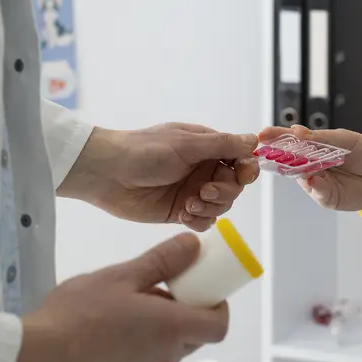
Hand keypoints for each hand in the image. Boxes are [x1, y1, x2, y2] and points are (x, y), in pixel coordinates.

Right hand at [0, 232, 228, 361]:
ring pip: (164, 353)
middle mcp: (162, 360)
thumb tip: (192, 245)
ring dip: (157, 333)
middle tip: (157, 291)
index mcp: (170, 329)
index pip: (218, 324)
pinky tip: (104, 337)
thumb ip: (161, 261)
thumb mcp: (121, 276)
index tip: (203, 287)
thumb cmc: (76, 318)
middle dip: (183, 313)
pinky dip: (134, 352)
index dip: (217, 305)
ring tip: (123, 311)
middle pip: (191, 337)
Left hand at [60, 123, 259, 231]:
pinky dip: (199, 220)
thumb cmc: (144, 151)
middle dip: (224, 191)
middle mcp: (202, 168)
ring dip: (210, 207)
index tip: (242, 174)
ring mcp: (191, 190)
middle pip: (234, 186)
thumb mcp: (186, 144)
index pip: (240, 158)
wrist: (106, 174)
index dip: (245, 168)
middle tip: (203, 191)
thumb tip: (254, 139)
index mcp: (206, 147)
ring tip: (188, 203)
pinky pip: (203, 221)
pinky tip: (183, 215)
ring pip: (221, 206)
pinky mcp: (180, 211)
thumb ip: (222, 144)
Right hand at [257, 125, 361, 211]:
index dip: (276, 136)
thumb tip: (297, 131)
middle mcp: (311, 164)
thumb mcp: (345, 139)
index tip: (262, 134)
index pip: (290, 140)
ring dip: (293, 168)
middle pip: (288, 159)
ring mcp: (317, 181)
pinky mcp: (326, 197)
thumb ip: (321, 138)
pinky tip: (313, 177)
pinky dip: (313, 184)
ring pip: (299, 175)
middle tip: (264, 149)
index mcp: (314, 147)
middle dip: (275, 154)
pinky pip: (315, 190)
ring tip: (288, 160)